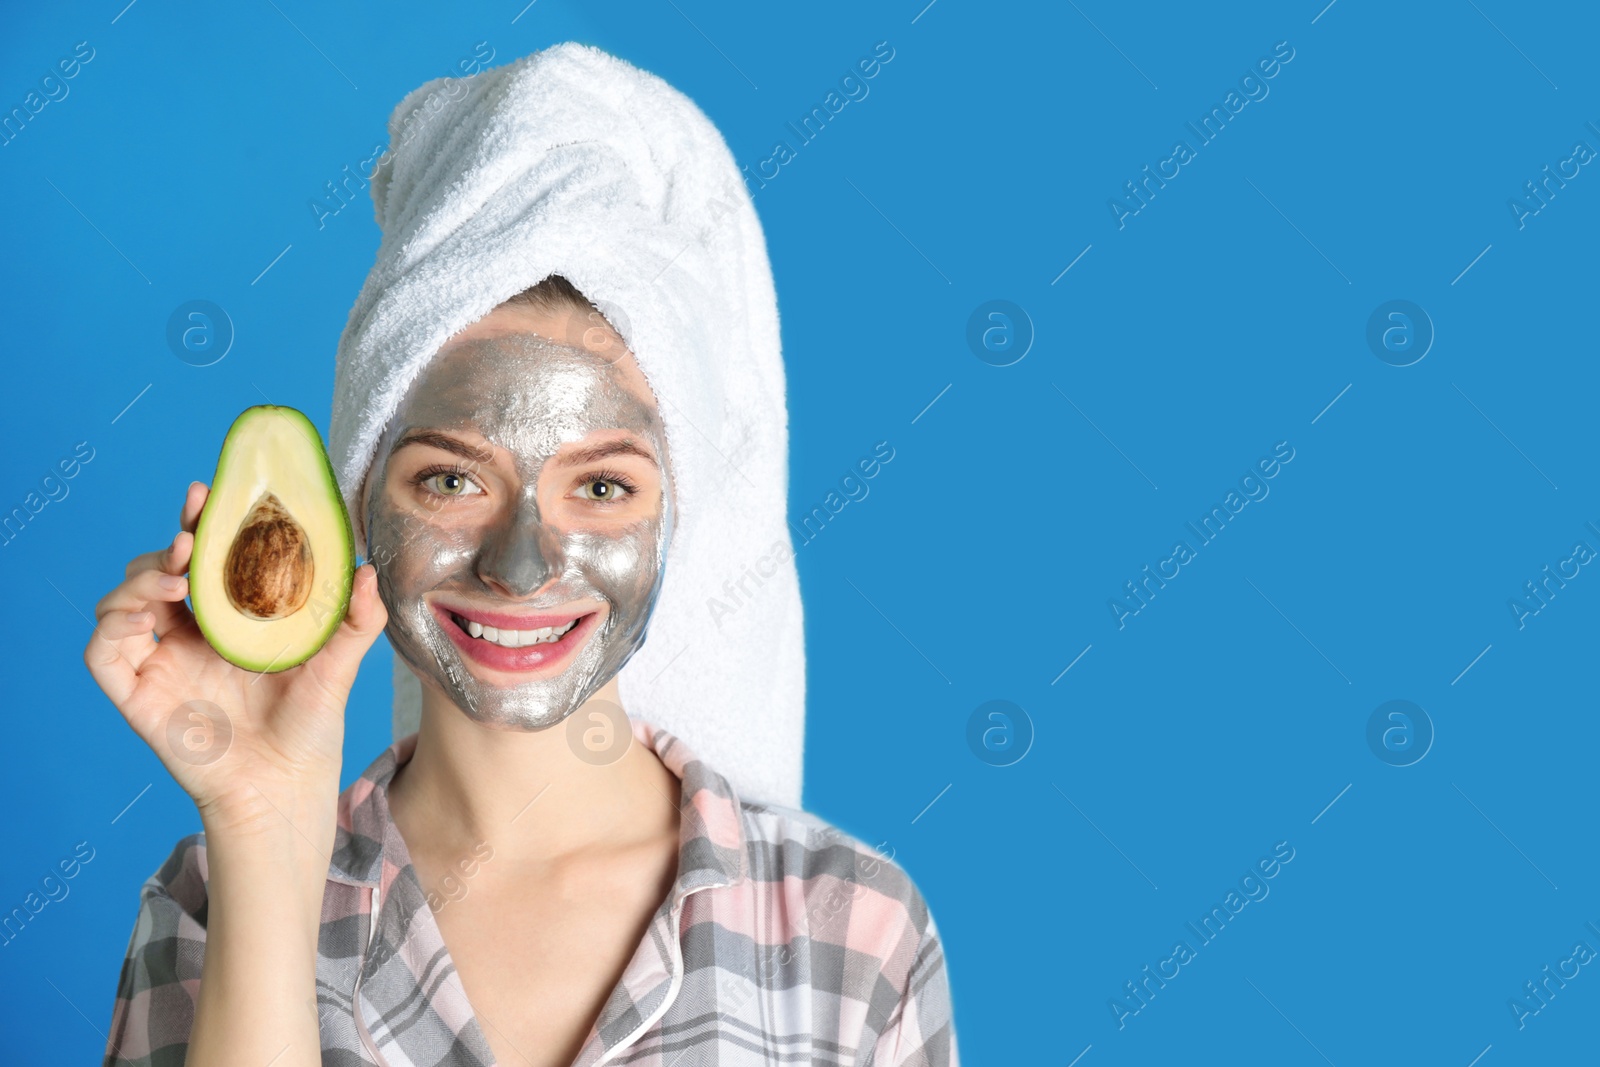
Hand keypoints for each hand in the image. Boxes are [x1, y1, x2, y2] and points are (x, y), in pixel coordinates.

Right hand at [84, 481, 387, 831]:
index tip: (208, 494)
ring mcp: (158, 663)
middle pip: (158, 571)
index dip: (199, 523)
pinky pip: (102, 653)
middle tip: (193, 535)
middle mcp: (188, 634)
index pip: (204, 558)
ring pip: (123, 602)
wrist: (288, 786)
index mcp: (229, 617)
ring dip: (140, 577)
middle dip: (169, 543)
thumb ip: (356, 619)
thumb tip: (368, 570)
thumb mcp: (340, 663)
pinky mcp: (136, 696)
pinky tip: (144, 614)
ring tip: (178, 575)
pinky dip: (112, 625)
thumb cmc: (309, 726)